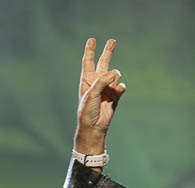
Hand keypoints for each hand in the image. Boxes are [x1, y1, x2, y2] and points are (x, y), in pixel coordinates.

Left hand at [74, 38, 125, 154]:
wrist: (94, 127)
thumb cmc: (87, 111)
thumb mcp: (91, 94)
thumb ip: (102, 81)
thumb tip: (115, 73)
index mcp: (87, 80)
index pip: (88, 62)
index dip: (90, 51)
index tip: (91, 40)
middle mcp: (97, 82)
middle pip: (103, 63)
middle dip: (108, 52)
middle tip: (112, 41)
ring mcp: (107, 88)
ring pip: (115, 75)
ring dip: (114, 80)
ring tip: (109, 90)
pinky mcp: (115, 95)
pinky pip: (121, 86)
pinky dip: (120, 88)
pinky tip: (117, 92)